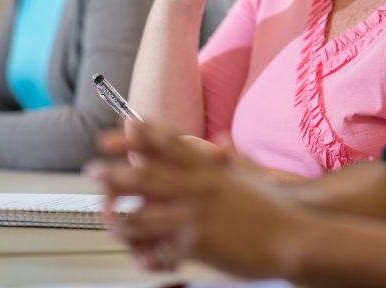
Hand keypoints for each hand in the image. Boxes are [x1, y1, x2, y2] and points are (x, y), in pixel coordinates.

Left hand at [86, 125, 308, 277]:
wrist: (292, 235)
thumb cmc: (274, 206)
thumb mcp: (250, 176)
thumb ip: (230, 159)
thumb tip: (222, 140)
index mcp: (209, 168)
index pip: (169, 144)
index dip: (142, 135)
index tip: (120, 129)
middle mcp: (199, 188)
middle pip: (146, 177)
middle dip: (115, 173)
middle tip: (93, 170)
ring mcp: (195, 216)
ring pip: (145, 216)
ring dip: (121, 219)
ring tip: (107, 221)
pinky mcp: (197, 244)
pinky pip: (163, 249)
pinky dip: (149, 255)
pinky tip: (139, 257)